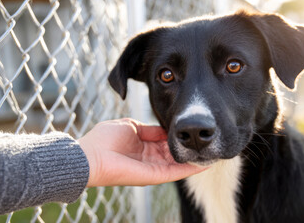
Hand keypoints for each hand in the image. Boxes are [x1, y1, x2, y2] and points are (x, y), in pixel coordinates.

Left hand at [78, 118, 207, 186]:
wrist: (90, 156)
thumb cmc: (104, 139)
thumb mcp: (130, 126)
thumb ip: (150, 129)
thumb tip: (165, 128)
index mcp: (142, 146)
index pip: (166, 141)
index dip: (179, 136)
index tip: (192, 129)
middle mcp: (149, 159)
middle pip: (174, 153)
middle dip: (190, 147)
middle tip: (207, 140)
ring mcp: (152, 168)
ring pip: (178, 164)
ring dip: (194, 159)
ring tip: (212, 152)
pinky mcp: (153, 176)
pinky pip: (175, 172)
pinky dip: (190, 169)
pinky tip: (205, 164)